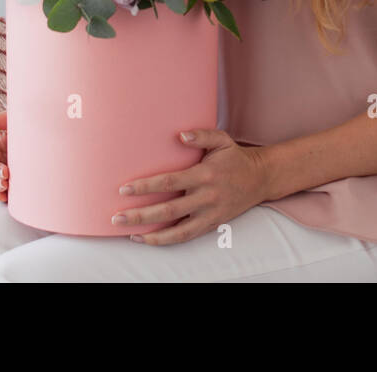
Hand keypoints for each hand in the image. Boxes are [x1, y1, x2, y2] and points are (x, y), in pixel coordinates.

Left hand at [115, 129, 270, 244]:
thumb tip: (179, 136)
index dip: (146, 186)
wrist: (260, 178)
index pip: (169, 182)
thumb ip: (201, 135)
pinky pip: (186, 236)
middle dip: (140, 215)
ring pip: (176, 230)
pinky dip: (166, 240)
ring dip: (150, 234)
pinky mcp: (212, 224)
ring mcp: (209, 213)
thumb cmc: (235, 157)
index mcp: (205, 174)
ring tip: (128, 233)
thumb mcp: (222, 140)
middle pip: (168, 210)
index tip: (124, 190)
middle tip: (116, 217)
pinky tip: (147, 239)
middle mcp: (206, 196)